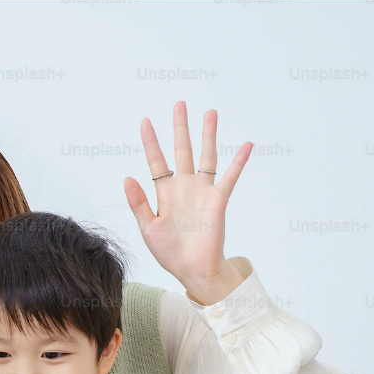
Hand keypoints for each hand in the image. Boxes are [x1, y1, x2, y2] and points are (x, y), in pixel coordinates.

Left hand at [123, 102, 251, 305]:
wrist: (192, 270)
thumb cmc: (169, 252)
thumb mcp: (148, 228)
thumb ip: (138, 203)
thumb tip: (126, 177)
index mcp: (164, 194)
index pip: (156, 162)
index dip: (151, 142)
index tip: (145, 121)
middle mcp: (184, 188)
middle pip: (182, 151)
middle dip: (180, 128)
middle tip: (180, 104)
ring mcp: (202, 192)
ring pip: (206, 156)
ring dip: (208, 135)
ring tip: (210, 112)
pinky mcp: (218, 201)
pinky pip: (229, 177)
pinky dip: (238, 161)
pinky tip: (246, 144)